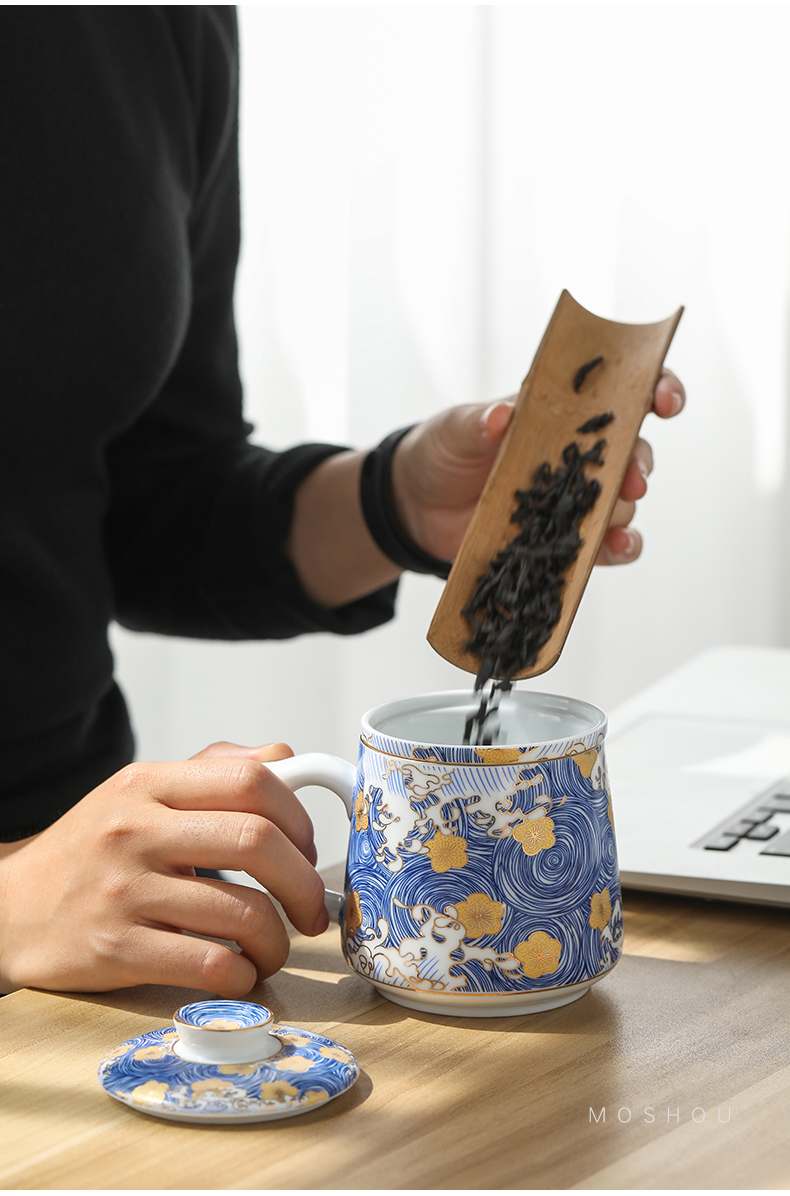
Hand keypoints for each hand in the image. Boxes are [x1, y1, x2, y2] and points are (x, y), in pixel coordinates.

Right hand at [0, 742, 327, 995]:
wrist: (10, 910)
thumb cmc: (89, 851)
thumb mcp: (140, 793)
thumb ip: (211, 771)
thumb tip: (283, 754)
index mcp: (148, 784)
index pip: (251, 779)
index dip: (298, 816)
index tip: (308, 848)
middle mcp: (136, 830)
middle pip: (256, 841)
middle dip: (303, 882)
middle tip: (311, 908)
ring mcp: (124, 890)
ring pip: (242, 913)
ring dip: (277, 941)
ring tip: (272, 947)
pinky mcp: (116, 950)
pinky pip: (209, 966)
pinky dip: (242, 976)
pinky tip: (237, 972)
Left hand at [390, 368, 685, 566]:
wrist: (417, 507)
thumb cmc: (441, 452)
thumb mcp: (453, 429)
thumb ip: (477, 422)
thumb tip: (501, 416)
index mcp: (559, 413)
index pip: (622, 392)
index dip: (655, 389)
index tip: (663, 400)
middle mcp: (577, 454)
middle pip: (632, 452)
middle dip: (639, 463)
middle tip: (631, 478)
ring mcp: (574, 498)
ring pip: (622, 502)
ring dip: (624, 509)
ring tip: (608, 517)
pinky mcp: (564, 537)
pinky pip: (607, 545)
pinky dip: (618, 547)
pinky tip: (613, 547)